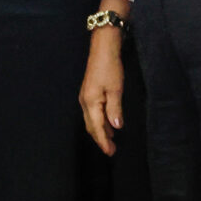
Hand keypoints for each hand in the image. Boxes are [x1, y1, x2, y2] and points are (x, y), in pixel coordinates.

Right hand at [80, 28, 125, 154]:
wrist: (103, 48)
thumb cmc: (110, 67)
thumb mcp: (116, 89)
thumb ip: (115, 109)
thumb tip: (116, 127)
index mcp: (90, 102)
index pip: (96, 128)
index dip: (103, 141)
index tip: (110, 152)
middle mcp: (85, 102)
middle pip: (91, 126)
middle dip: (100, 139)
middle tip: (112, 150)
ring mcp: (85, 97)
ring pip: (91, 120)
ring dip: (100, 131)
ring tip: (111, 141)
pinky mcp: (89, 93)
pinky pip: (93, 113)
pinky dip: (100, 122)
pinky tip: (109, 124)